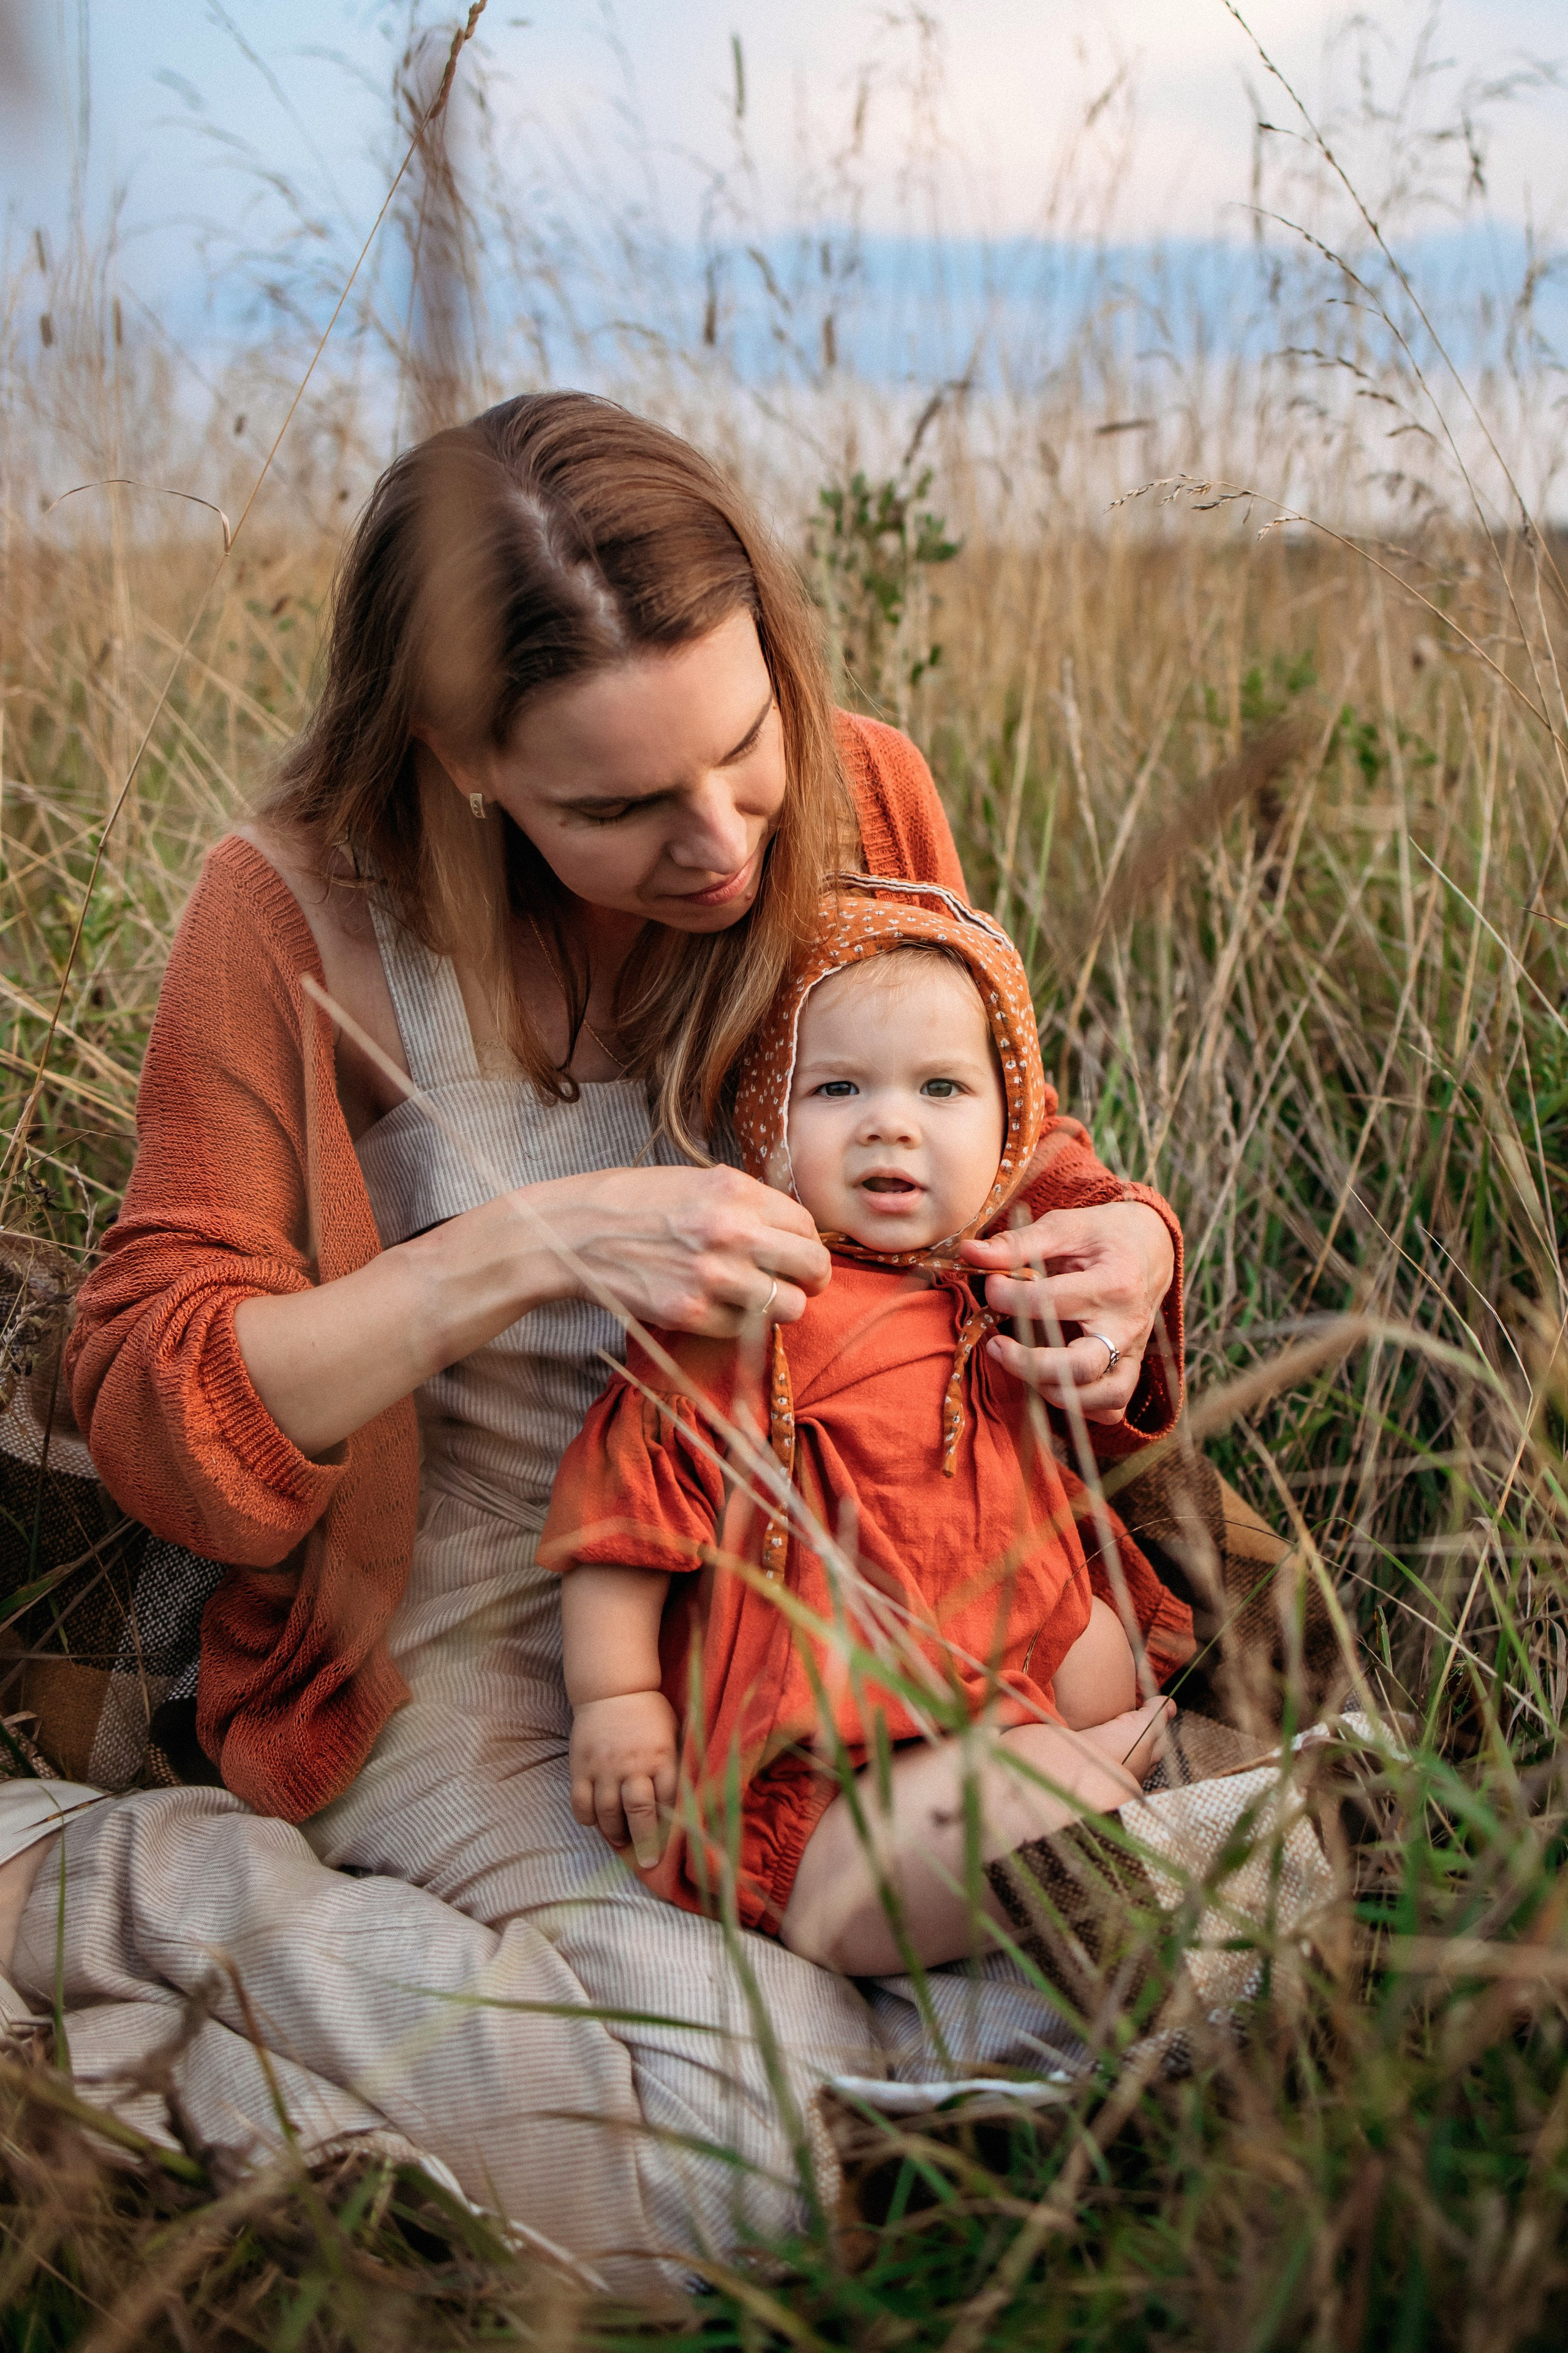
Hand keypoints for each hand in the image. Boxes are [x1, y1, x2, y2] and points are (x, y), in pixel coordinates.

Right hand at [553, 1165, 830, 1337]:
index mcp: (736, 1192)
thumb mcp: (697, 1181)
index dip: (806, 1243)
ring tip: (756, 1299)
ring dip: (779, 1306)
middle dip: (810, 1279)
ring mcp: (712, 1276)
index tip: (795, 1254)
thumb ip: (747, 1203)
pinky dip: (738, 1323)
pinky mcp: (690, 1312)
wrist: (575, 1232)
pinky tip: (716, 1306)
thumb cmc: (635, 1203)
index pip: (807, 1226)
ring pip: (789, 1307)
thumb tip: (790, 1231)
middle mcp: (732, 1232)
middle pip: (812, 1267)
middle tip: (794, 1283)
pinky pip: (744, 1329)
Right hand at [569, 1690, 678, 1866]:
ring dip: (615, 1834)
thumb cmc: (649, 1714)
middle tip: (648, 1862)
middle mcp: (633, 1764)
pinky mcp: (581, 1767)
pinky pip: (581, 1803)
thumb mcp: (673, 1733)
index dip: (672, 1825)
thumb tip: (693, 1797)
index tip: (673, 1843)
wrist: (612, 1689)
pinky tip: (596, 1822)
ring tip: (622, 1843)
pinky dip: (588, 1819)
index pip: (669, 1799)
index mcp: (662, 1756)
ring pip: (608, 1812)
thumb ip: (678, 1764)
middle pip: (639, 1811)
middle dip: (645, 1842)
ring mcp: (604, 1767)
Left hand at [960, 1201, 1174, 1425]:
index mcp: (1113, 1283)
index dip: (1006, 1296)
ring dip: (1053, 1391)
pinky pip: (1112, 1408)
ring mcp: (1133, 1352)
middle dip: (1028, 1364)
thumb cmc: (1104, 1236)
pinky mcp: (1130, 1369)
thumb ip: (1018, 1243)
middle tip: (994, 1345)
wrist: (1151, 1248)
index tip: (990, 1284)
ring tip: (1020, 1365)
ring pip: (1101, 1397)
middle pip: (1081, 1366)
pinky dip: (1081, 1407)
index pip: (1049, 1303)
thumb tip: (969, 1251)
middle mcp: (1127, 1325)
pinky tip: (1050, 1384)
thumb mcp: (1065, 1227)